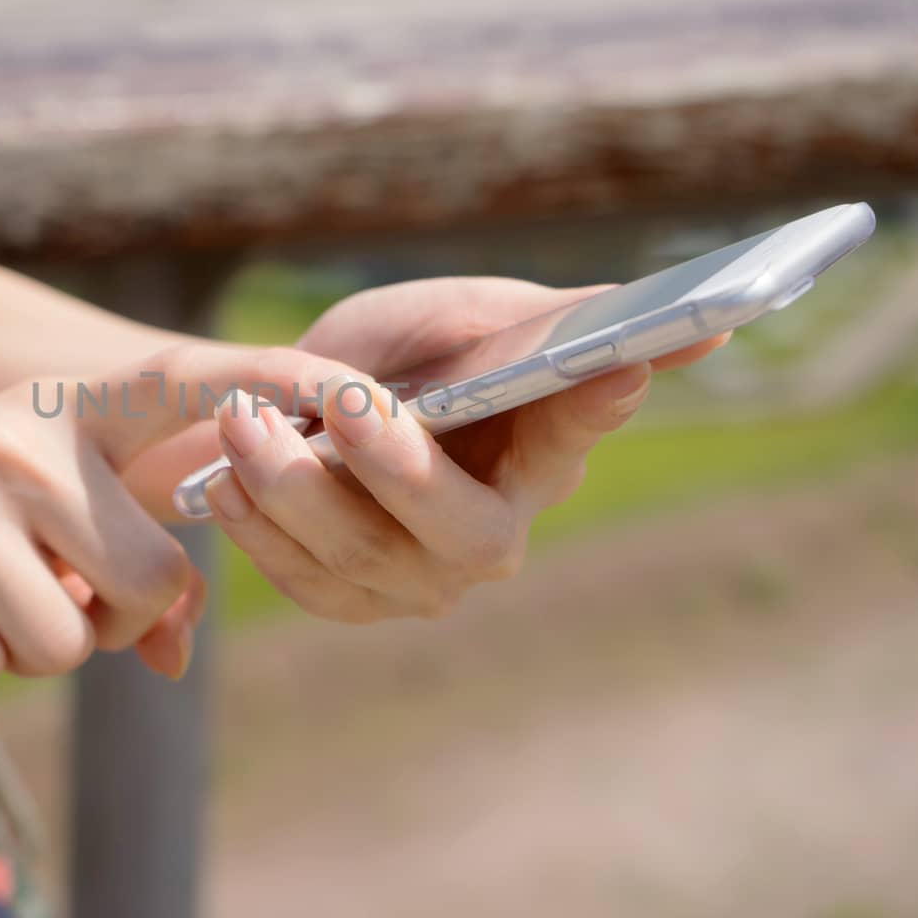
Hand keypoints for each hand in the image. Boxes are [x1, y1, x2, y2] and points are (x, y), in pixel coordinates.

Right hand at [0, 344, 350, 687]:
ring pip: (70, 637)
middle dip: (116, 614)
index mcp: (75, 407)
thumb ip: (133, 561)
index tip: (375, 402)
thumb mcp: (48, 507)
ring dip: (36, 645)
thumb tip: (179, 652)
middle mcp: (21, 432)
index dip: (290, 389)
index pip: (197, 382)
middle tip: (55, 587)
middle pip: (150, 576)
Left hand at [201, 277, 726, 621]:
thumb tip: (690, 326)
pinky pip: (308, 583)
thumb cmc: (399, 352)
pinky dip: (261, 529)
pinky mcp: (355, 600)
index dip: (596, 405)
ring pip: (364, 558)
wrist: (299, 404)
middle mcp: (493, 530)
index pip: (581, 426)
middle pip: (460, 530)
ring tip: (241, 419)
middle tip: (337, 397)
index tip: (617, 364)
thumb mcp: (455, 317)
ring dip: (292, 486)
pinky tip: (227, 480)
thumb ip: (544, 322)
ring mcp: (423, 578)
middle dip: (392, 466)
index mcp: (540, 448)